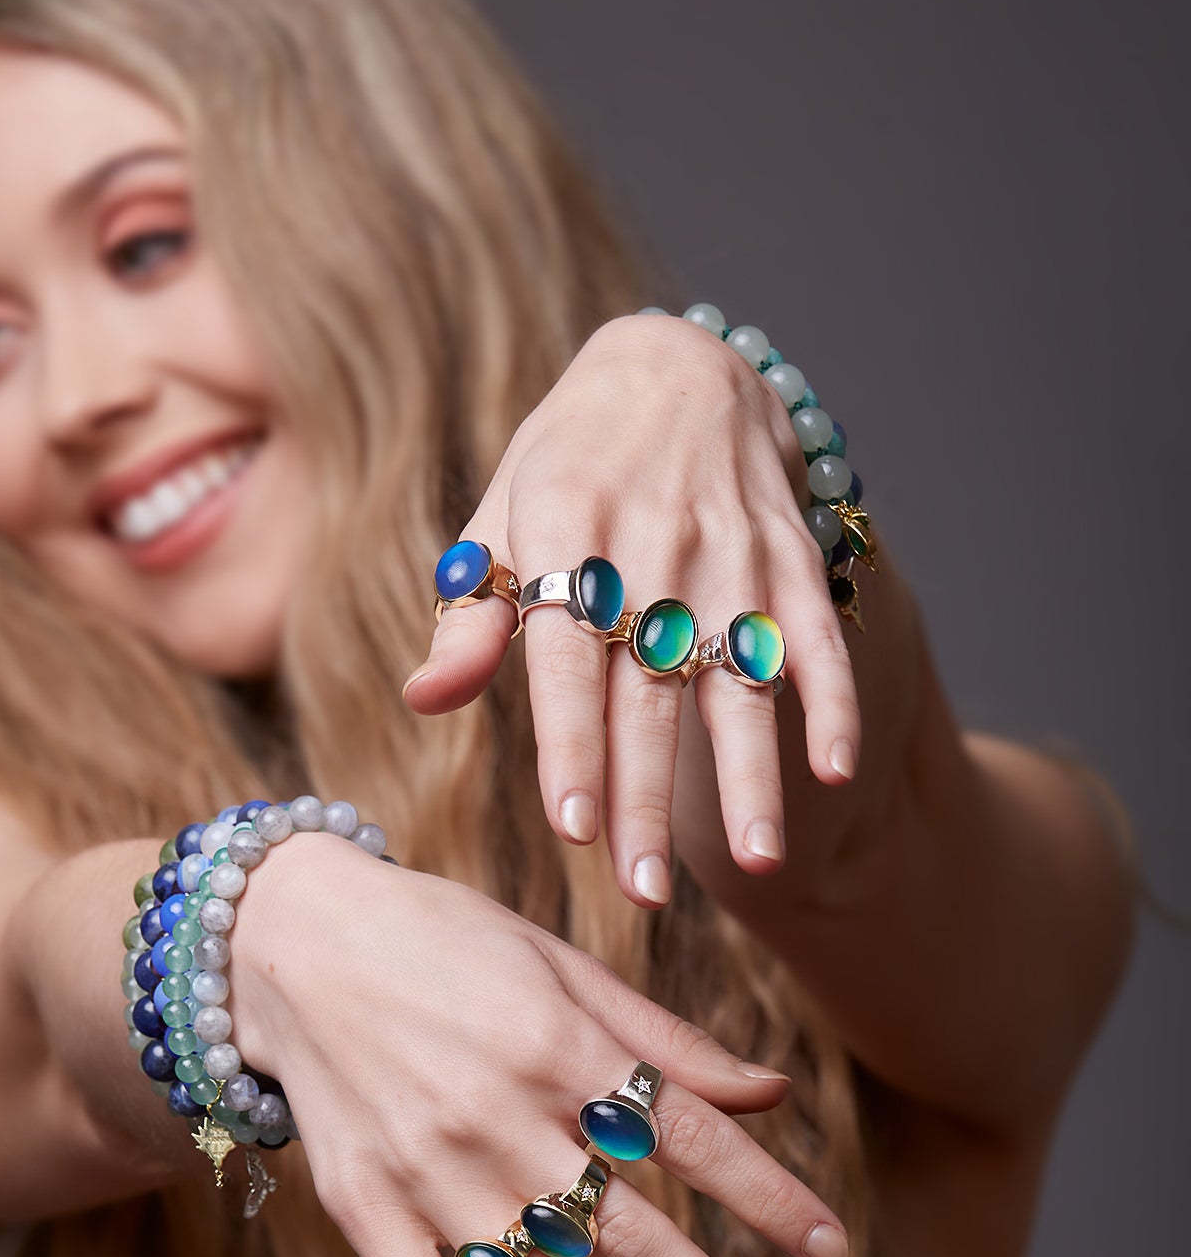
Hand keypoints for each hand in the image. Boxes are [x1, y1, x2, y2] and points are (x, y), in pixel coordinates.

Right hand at [233, 833, 848, 1256]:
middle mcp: (498, 1116)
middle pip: (627, 1231)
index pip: (690, 1142)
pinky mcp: (362, 1204)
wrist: (293, 941)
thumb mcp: (561, 968)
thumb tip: (770, 1095)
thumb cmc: (445, 943)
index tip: (832, 1254)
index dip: (768, 1201)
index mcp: (559, 1046)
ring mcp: (426, 1170)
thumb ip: (663, 1041)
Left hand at [403, 312, 861, 905]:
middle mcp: (650, 548)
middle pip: (647, 692)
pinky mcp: (787, 554)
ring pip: (738, 679)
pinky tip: (830, 772)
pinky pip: (814, 633)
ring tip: (757, 862)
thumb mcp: (501, 519)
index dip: (572, 744)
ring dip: (751, 774)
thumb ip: (470, 616)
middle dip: (648, 796)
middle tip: (640, 892)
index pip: (566, 660)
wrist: (676, 364)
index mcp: (564, 536)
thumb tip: (426, 700)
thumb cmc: (566, 465)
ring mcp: (729, 551)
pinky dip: (828, 698)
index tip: (574, 828)